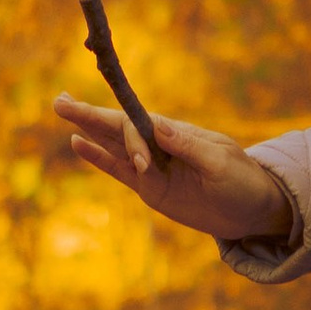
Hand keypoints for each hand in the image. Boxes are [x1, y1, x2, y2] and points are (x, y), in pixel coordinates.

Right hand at [54, 95, 296, 246]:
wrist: (251, 210)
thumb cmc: (242, 181)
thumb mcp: (220, 163)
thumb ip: (187, 146)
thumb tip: (157, 125)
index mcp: (176, 132)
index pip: (140, 123)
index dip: (128, 133)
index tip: (142, 163)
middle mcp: (158, 144)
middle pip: (116, 125)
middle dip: (88, 114)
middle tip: (58, 99)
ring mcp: (151, 167)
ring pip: (111, 144)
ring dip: (87, 128)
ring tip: (61, 109)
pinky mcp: (149, 188)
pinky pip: (118, 170)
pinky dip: (98, 158)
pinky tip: (77, 143)